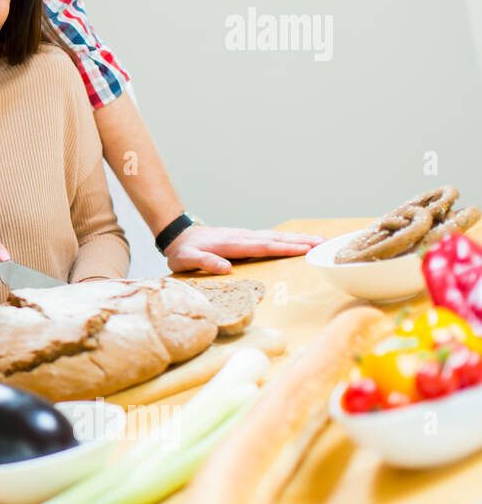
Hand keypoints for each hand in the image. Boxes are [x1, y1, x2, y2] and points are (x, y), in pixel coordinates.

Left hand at [164, 225, 324, 273]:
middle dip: (300, 241)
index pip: (263, 246)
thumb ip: (204, 262)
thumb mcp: (187, 260)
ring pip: (276, 236)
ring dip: (298, 238)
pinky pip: (271, 238)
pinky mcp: (246, 238)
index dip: (284, 248)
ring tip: (320, 241)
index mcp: (232, 244)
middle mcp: (243, 237)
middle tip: (324, 244)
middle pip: (276, 238)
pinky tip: (299, 241)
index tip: (305, 249)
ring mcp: (245, 236)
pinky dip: (287, 239)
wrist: (179, 235)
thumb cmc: (184, 251)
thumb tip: (225, 268)